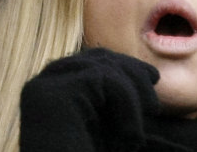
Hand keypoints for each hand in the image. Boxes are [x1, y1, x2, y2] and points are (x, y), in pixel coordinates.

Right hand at [19, 48, 163, 151]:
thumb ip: (116, 99)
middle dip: (133, 76)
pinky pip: (105, 79)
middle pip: (97, 58)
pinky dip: (128, 107)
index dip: (125, 66)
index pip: (92, 61)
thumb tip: (150, 73)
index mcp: (50, 90)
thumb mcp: (107, 129)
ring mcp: (45, 87)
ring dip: (132, 100)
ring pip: (104, 67)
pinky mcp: (54, 95)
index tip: (152, 79)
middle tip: (154, 107)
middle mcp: (42, 84)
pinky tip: (132, 139)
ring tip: (136, 137)